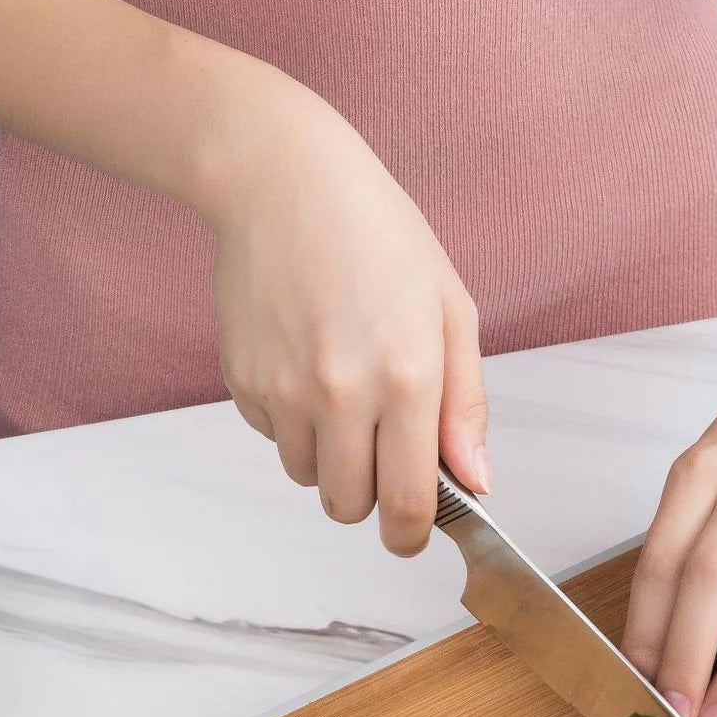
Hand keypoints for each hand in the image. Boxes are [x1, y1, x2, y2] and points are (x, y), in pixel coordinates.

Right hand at [210, 92, 489, 554]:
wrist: (281, 180)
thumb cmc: (375, 233)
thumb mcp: (450, 309)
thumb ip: (465, 405)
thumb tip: (474, 481)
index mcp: (406, 377)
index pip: (408, 504)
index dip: (412, 536)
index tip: (413, 534)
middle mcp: (341, 393)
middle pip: (349, 508)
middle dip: (370, 497)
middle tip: (382, 453)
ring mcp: (284, 391)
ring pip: (308, 478)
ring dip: (330, 457)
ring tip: (343, 391)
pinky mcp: (242, 382)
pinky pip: (273, 438)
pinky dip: (292, 422)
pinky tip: (305, 362)